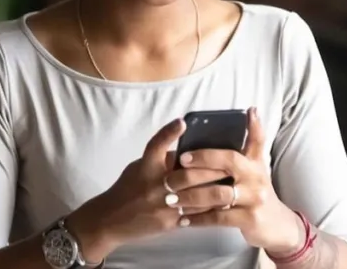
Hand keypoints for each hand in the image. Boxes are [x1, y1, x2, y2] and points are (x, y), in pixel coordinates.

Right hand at [67, 118, 230, 260]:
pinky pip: (195, 215)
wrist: (111, 220)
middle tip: (232, 163)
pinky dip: (211, 209)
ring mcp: (162, 205)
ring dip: (217, 190)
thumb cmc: (128, 188)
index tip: (183, 122)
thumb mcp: (140, 167)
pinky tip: (224, 204)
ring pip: (197, 196)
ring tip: (235, 184)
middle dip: (213, 169)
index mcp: (145, 167)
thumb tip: (189, 149)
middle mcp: (154, 185)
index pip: (156, 145)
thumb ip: (162, 159)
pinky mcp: (168, 223)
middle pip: (189, 174)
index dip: (169, 132)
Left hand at [171, 107, 303, 255]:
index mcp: (255, 162)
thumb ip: (248, 145)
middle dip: (201, 161)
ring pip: (218, 193)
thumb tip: (250, 111)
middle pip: (229, 161)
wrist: (276, 224)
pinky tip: (183, 219)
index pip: (255, 140)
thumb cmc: (256, 191)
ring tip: (171, 198)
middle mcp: (256, 176)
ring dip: (191, 196)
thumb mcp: (255, 167)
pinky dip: (198, 219)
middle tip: (178, 164)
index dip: (250, 127)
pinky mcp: (250, 218)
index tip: (230, 122)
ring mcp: (254, 198)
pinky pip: (218, 218)